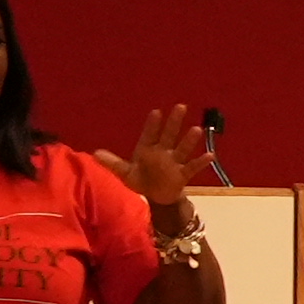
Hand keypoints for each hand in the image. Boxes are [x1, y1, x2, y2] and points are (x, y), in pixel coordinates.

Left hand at [118, 101, 208, 224]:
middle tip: (180, 106)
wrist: (157, 196)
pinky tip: (210, 155)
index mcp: (148, 149)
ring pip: (182, 149)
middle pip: (169, 135)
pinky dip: (201, 162)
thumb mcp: (125, 173)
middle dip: (174, 122)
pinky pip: (192, 167)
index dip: (152, 125)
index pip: (150, 134)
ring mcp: (174, 162)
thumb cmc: (141, 180)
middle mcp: (163, 152)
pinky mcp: (182, 174)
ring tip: (196, 129)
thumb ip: (112, 163)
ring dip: (189, 141)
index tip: (156, 112)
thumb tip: (94, 153)